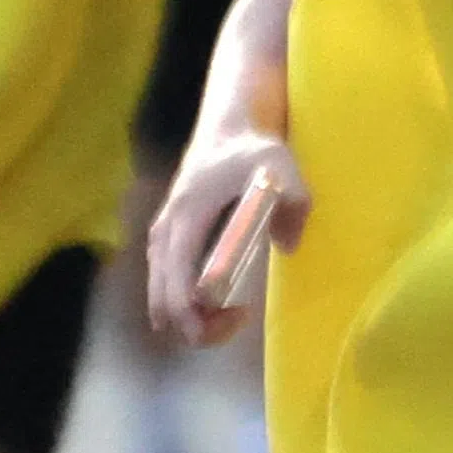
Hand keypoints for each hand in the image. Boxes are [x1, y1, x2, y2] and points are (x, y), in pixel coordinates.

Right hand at [143, 121, 309, 350]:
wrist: (226, 128)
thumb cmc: (252, 149)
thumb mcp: (281, 167)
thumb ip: (293, 202)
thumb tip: (287, 246)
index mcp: (187, 218)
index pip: (177, 282)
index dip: (199, 313)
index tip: (241, 313)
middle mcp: (166, 231)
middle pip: (164, 298)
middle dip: (196, 325)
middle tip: (237, 320)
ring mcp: (162, 234)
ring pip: (159, 293)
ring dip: (189, 317)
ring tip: (228, 315)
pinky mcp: (166, 236)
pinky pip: (161, 281)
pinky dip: (177, 304)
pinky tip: (199, 312)